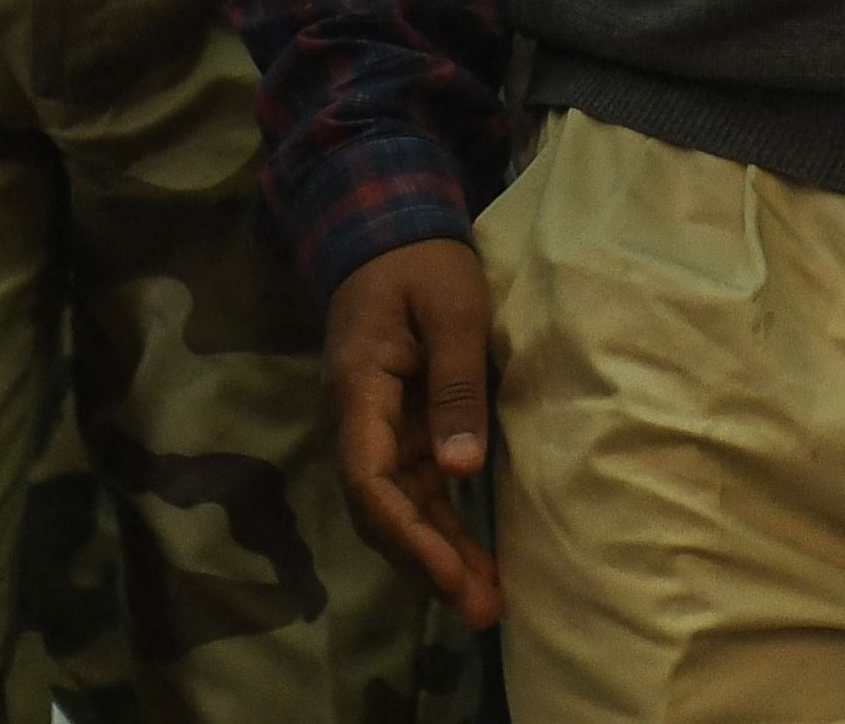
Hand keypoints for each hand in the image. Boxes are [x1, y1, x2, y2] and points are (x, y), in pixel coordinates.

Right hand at [328, 239, 500, 628]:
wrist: (390, 236)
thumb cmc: (422, 265)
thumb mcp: (453, 312)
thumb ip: (457, 386)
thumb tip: (461, 471)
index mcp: (360, 391)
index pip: (368, 480)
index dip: (406, 533)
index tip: (448, 569)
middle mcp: (358, 422)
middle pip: (382, 510)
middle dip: (426, 563)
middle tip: (480, 609)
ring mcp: (378, 431)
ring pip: (400, 509)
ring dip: (438, 556)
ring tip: (485, 604)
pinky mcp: (402, 432)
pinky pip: (417, 491)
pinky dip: (443, 528)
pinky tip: (474, 563)